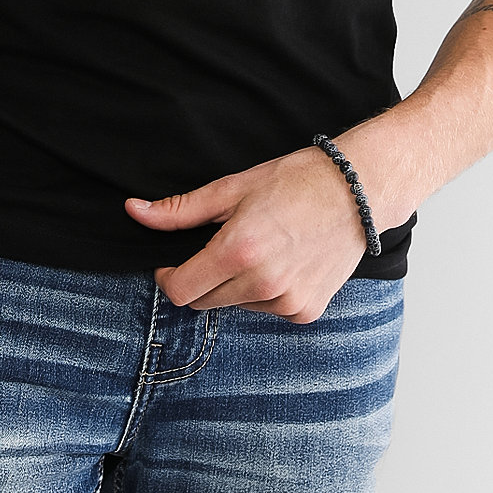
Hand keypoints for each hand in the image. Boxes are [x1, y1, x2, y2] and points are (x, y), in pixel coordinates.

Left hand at [124, 144, 369, 324]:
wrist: (358, 191)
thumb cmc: (294, 180)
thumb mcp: (233, 188)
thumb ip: (181, 210)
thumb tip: (134, 211)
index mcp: (237, 250)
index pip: (180, 290)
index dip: (168, 276)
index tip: (174, 262)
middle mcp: (261, 283)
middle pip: (204, 301)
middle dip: (203, 278)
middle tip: (224, 245)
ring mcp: (286, 302)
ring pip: (236, 305)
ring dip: (236, 285)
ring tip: (262, 247)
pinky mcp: (306, 311)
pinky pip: (267, 309)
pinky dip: (266, 292)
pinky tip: (285, 261)